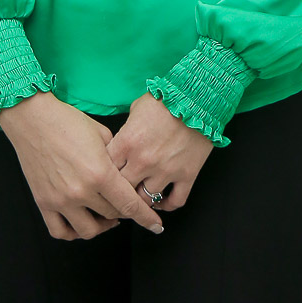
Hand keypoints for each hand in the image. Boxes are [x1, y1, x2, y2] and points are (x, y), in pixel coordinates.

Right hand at [0, 91, 165, 240]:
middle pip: (112, 215)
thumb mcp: (101, 134)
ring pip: (89, 231)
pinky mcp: (43, 202)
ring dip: (102, 226)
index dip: (146, 218)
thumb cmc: (66, 121)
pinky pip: (60, 231)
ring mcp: (61, 200)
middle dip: (124, 212)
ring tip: (105, 216)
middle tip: (125, 204)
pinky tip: (80, 222)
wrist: (33, 119)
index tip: (155, 225)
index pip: (129, 205)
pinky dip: (73, 233)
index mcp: (100, 173)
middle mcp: (81, 191)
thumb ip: (117, 158)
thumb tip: (127, 173)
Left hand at [105, 92, 214, 212]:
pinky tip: (161, 202)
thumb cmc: (167, 98)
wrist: (198, 97)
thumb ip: (126, 129)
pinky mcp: (187, 175)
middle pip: (122, 190)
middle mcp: (143, 161)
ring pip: (146, 201)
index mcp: (127, 142)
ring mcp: (166, 171)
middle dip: (118, 191)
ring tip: (138, 198)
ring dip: (141, 200)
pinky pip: (175, 201)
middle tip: (118, 193)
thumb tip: (122, 142)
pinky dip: (167, 205)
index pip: (105, 169)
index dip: (103, 173)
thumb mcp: (136, 108)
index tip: (105, 175)